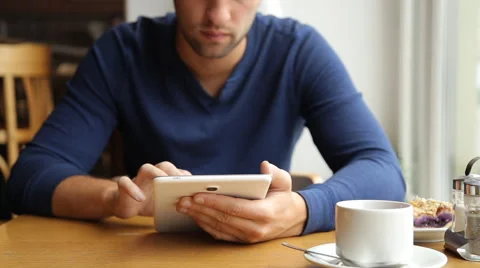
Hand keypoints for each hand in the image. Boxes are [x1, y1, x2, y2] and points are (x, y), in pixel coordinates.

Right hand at [109, 161, 190, 218]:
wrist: (125, 204)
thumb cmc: (150, 203)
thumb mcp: (164, 203)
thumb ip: (178, 200)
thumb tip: (196, 205)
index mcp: (165, 178)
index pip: (178, 171)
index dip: (188, 176)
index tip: (197, 185)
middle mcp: (153, 175)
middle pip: (164, 165)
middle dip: (174, 171)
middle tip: (182, 182)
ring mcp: (138, 179)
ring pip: (146, 168)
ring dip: (155, 173)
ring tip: (162, 182)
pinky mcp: (123, 187)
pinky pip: (124, 182)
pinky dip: (132, 189)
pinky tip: (140, 198)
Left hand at [176, 161, 307, 242]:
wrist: (291, 219)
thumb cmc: (283, 198)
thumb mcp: (284, 182)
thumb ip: (276, 173)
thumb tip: (265, 165)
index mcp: (265, 213)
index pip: (236, 208)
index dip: (215, 202)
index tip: (197, 194)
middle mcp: (256, 229)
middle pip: (223, 219)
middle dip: (201, 209)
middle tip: (183, 199)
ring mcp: (248, 237)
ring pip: (218, 227)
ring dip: (199, 217)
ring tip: (183, 206)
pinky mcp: (242, 240)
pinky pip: (220, 234)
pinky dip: (205, 225)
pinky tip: (194, 215)